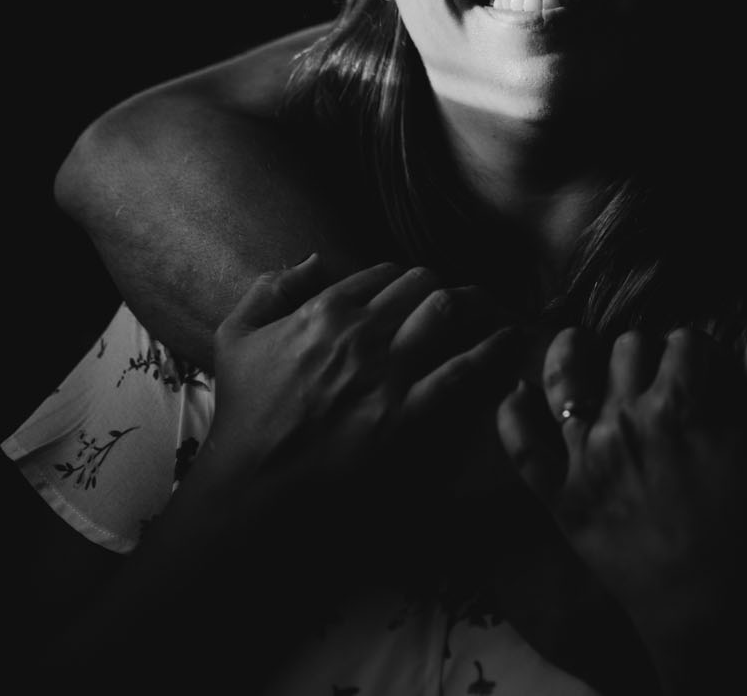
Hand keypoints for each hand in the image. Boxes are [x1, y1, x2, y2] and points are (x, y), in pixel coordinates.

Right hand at [196, 255, 517, 499]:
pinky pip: (464, 370)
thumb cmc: (245, 416)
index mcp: (325, 310)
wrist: (254, 485)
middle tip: (462, 304)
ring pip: (447, 311)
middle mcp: (360, 332)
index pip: (385, 274)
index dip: (407, 281)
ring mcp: (387, 372)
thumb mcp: (236, 338)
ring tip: (493, 314)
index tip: (419, 295)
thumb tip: (313, 260)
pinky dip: (492, 351)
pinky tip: (510, 343)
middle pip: (423, 286)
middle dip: (445, 290)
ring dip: (474, 307)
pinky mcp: (409, 414)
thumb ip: (269, 289)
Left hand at [496, 326, 746, 652]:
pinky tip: (518, 392)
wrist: (708, 610)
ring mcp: (584, 455)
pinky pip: (520, 442)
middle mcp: (627, 418)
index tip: (705, 369)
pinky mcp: (558, 495)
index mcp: (684, 404)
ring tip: (577, 344)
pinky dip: (513, 412)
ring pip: (567, 373)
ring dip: (571, 351)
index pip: (686, 341)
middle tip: (657, 376)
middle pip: (628, 347)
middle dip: (648, 352)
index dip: (700, 351)